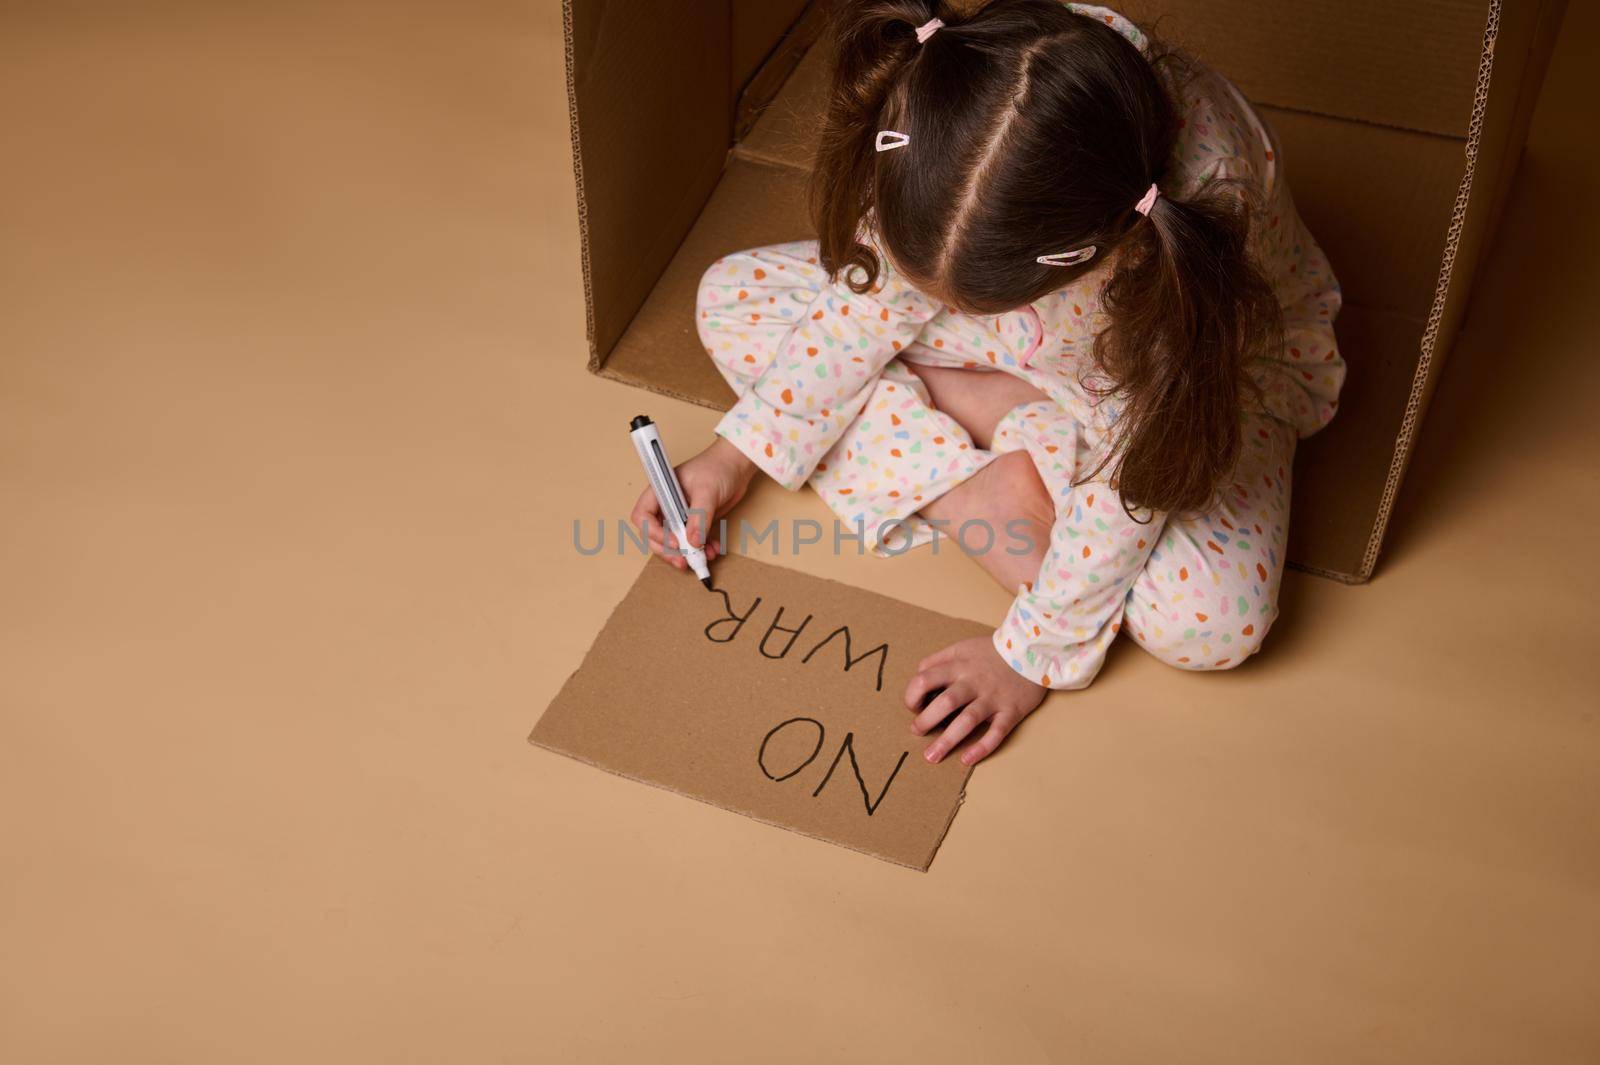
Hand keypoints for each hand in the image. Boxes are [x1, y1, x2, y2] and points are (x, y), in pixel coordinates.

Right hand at [629, 436, 758, 569]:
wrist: (738, 466)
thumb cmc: (718, 467)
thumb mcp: (707, 491)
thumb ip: (699, 517)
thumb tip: (692, 542)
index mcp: (660, 491)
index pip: (643, 516)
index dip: (654, 532)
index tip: (674, 541)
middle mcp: (667, 504)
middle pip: (655, 534)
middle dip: (668, 550)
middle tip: (683, 561)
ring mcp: (680, 514)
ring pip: (673, 542)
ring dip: (686, 553)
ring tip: (702, 559)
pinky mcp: (695, 522)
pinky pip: (692, 541)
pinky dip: (701, 549)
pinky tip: (712, 550)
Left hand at [904, 636, 1047, 765]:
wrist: (1034, 650)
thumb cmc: (993, 651)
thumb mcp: (962, 647)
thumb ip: (939, 660)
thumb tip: (918, 676)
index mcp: (958, 666)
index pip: (925, 679)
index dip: (913, 695)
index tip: (914, 707)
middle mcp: (974, 682)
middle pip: (945, 703)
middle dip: (926, 721)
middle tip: (917, 732)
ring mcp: (993, 698)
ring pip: (967, 721)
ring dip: (947, 741)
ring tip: (932, 756)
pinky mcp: (1011, 711)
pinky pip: (996, 733)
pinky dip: (981, 748)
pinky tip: (966, 760)